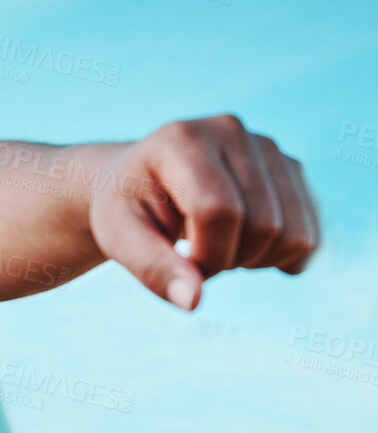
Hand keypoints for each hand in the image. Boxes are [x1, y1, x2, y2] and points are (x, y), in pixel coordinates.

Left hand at [89, 114, 319, 310]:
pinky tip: (244, 243)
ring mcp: (268, 147)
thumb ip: (152, 268)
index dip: (205, 256)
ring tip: (218, 243)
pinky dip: (281, 257)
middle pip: (263, 224)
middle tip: (193, 252)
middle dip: (228, 260)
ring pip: (295, 233)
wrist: (141, 181)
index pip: (219, 211)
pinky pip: (311, 234)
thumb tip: (193, 301)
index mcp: (183, 139)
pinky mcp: (291, 169)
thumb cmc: (127, 211)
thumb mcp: (120, 238)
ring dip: (255, 260)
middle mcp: (231, 131)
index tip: (179, 260)